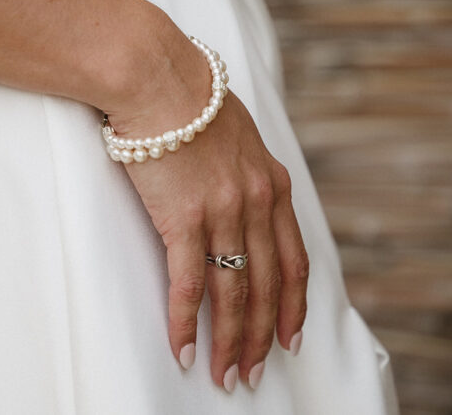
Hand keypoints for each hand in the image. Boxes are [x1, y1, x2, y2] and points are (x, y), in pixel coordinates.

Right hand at [104, 37, 308, 391]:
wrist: (157, 75)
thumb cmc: (188, 95)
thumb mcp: (238, 130)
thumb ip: (246, 166)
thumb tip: (240, 186)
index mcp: (274, 182)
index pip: (294, 259)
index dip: (295, 305)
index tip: (292, 337)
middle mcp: (257, 202)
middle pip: (268, 286)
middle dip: (263, 336)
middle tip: (255, 373)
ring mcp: (224, 212)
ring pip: (234, 293)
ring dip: (230, 341)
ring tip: (225, 375)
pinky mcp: (183, 217)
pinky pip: (188, 283)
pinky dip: (186, 322)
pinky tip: (184, 348)